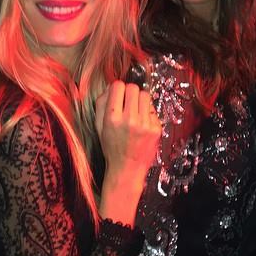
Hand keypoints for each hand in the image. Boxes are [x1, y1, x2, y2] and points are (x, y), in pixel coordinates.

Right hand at [95, 81, 161, 225]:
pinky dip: (147, 113)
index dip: (117, 89)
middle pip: (133, 88)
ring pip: (145, 95)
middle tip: (127, 103)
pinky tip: (142, 123)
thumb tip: (110, 87)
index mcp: (112, 118)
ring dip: (140, 100)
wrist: (127, 169)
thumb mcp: (99, 126)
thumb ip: (101, 104)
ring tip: (136, 111)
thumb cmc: (112, 147)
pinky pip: (153, 109)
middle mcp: (129, 119)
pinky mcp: (156, 128)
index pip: (117, 86)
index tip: (118, 95)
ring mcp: (145, 124)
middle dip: (129, 93)